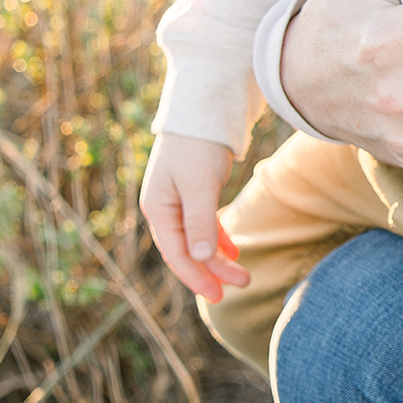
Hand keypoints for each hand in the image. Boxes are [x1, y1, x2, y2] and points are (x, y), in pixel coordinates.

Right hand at [141, 133, 248, 305]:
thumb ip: (200, 222)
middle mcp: (165, 208)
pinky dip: (219, 238)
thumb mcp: (199, 185)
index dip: (197, 277)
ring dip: (219, 258)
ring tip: (244, 274)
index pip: (176, 253)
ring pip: (198, 239)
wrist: (204, 107)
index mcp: (157, 209)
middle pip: (188, 250)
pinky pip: (205, 225)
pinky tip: (234, 251)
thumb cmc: (198, 145)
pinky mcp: (195, 193)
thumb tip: (201, 257)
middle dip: (213, 270)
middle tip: (241, 286)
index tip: (219, 295)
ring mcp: (179, 201)